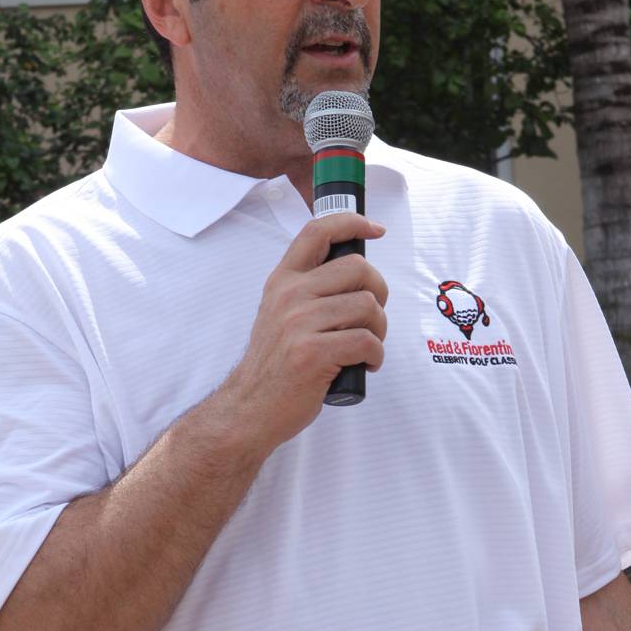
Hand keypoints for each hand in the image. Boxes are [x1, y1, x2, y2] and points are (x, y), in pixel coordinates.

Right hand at [223, 212, 387, 449]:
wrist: (251, 408)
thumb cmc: (277, 364)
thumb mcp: (281, 314)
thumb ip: (308, 290)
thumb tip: (356, 272)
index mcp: (282, 281)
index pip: (317, 232)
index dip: (352, 222)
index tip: (375, 229)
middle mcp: (289, 295)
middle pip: (358, 269)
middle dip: (379, 293)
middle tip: (371, 319)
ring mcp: (299, 324)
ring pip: (368, 306)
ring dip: (380, 330)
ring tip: (367, 346)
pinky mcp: (312, 353)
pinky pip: (367, 342)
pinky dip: (376, 356)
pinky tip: (365, 365)